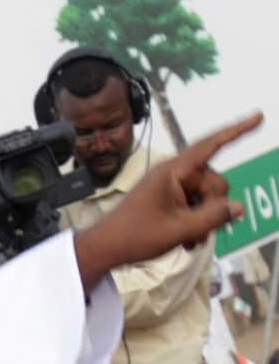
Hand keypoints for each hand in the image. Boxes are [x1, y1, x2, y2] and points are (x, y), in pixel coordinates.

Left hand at [76, 112, 262, 290]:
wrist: (105, 248)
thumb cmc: (134, 236)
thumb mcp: (180, 230)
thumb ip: (212, 218)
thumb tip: (238, 207)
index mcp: (172, 172)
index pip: (210, 145)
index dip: (236, 131)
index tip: (259, 116)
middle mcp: (173, 174)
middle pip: (214, 182)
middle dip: (213, 208)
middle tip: (196, 234)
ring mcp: (170, 186)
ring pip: (206, 197)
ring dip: (204, 220)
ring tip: (188, 241)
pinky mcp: (168, 198)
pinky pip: (195, 205)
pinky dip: (196, 222)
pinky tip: (187, 241)